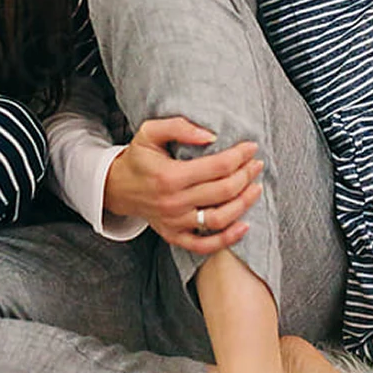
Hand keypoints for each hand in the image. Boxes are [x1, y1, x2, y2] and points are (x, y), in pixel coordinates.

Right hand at [105, 117, 263, 253]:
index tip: (251, 147)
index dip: (239, 156)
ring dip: (243, 203)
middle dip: (246, 175)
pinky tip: (244, 225)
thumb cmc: (138, 157)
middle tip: (256, 164)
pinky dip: (227, 239)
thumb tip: (210, 135)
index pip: (217, 167)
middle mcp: (174, 202)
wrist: (116, 187)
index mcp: (170, 175)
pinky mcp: (174, 236)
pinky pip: (204, 244)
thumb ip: (178, 127)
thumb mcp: (149, 132)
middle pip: (223, 191)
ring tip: (256, 188)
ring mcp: (175, 222)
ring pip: (219, 219)